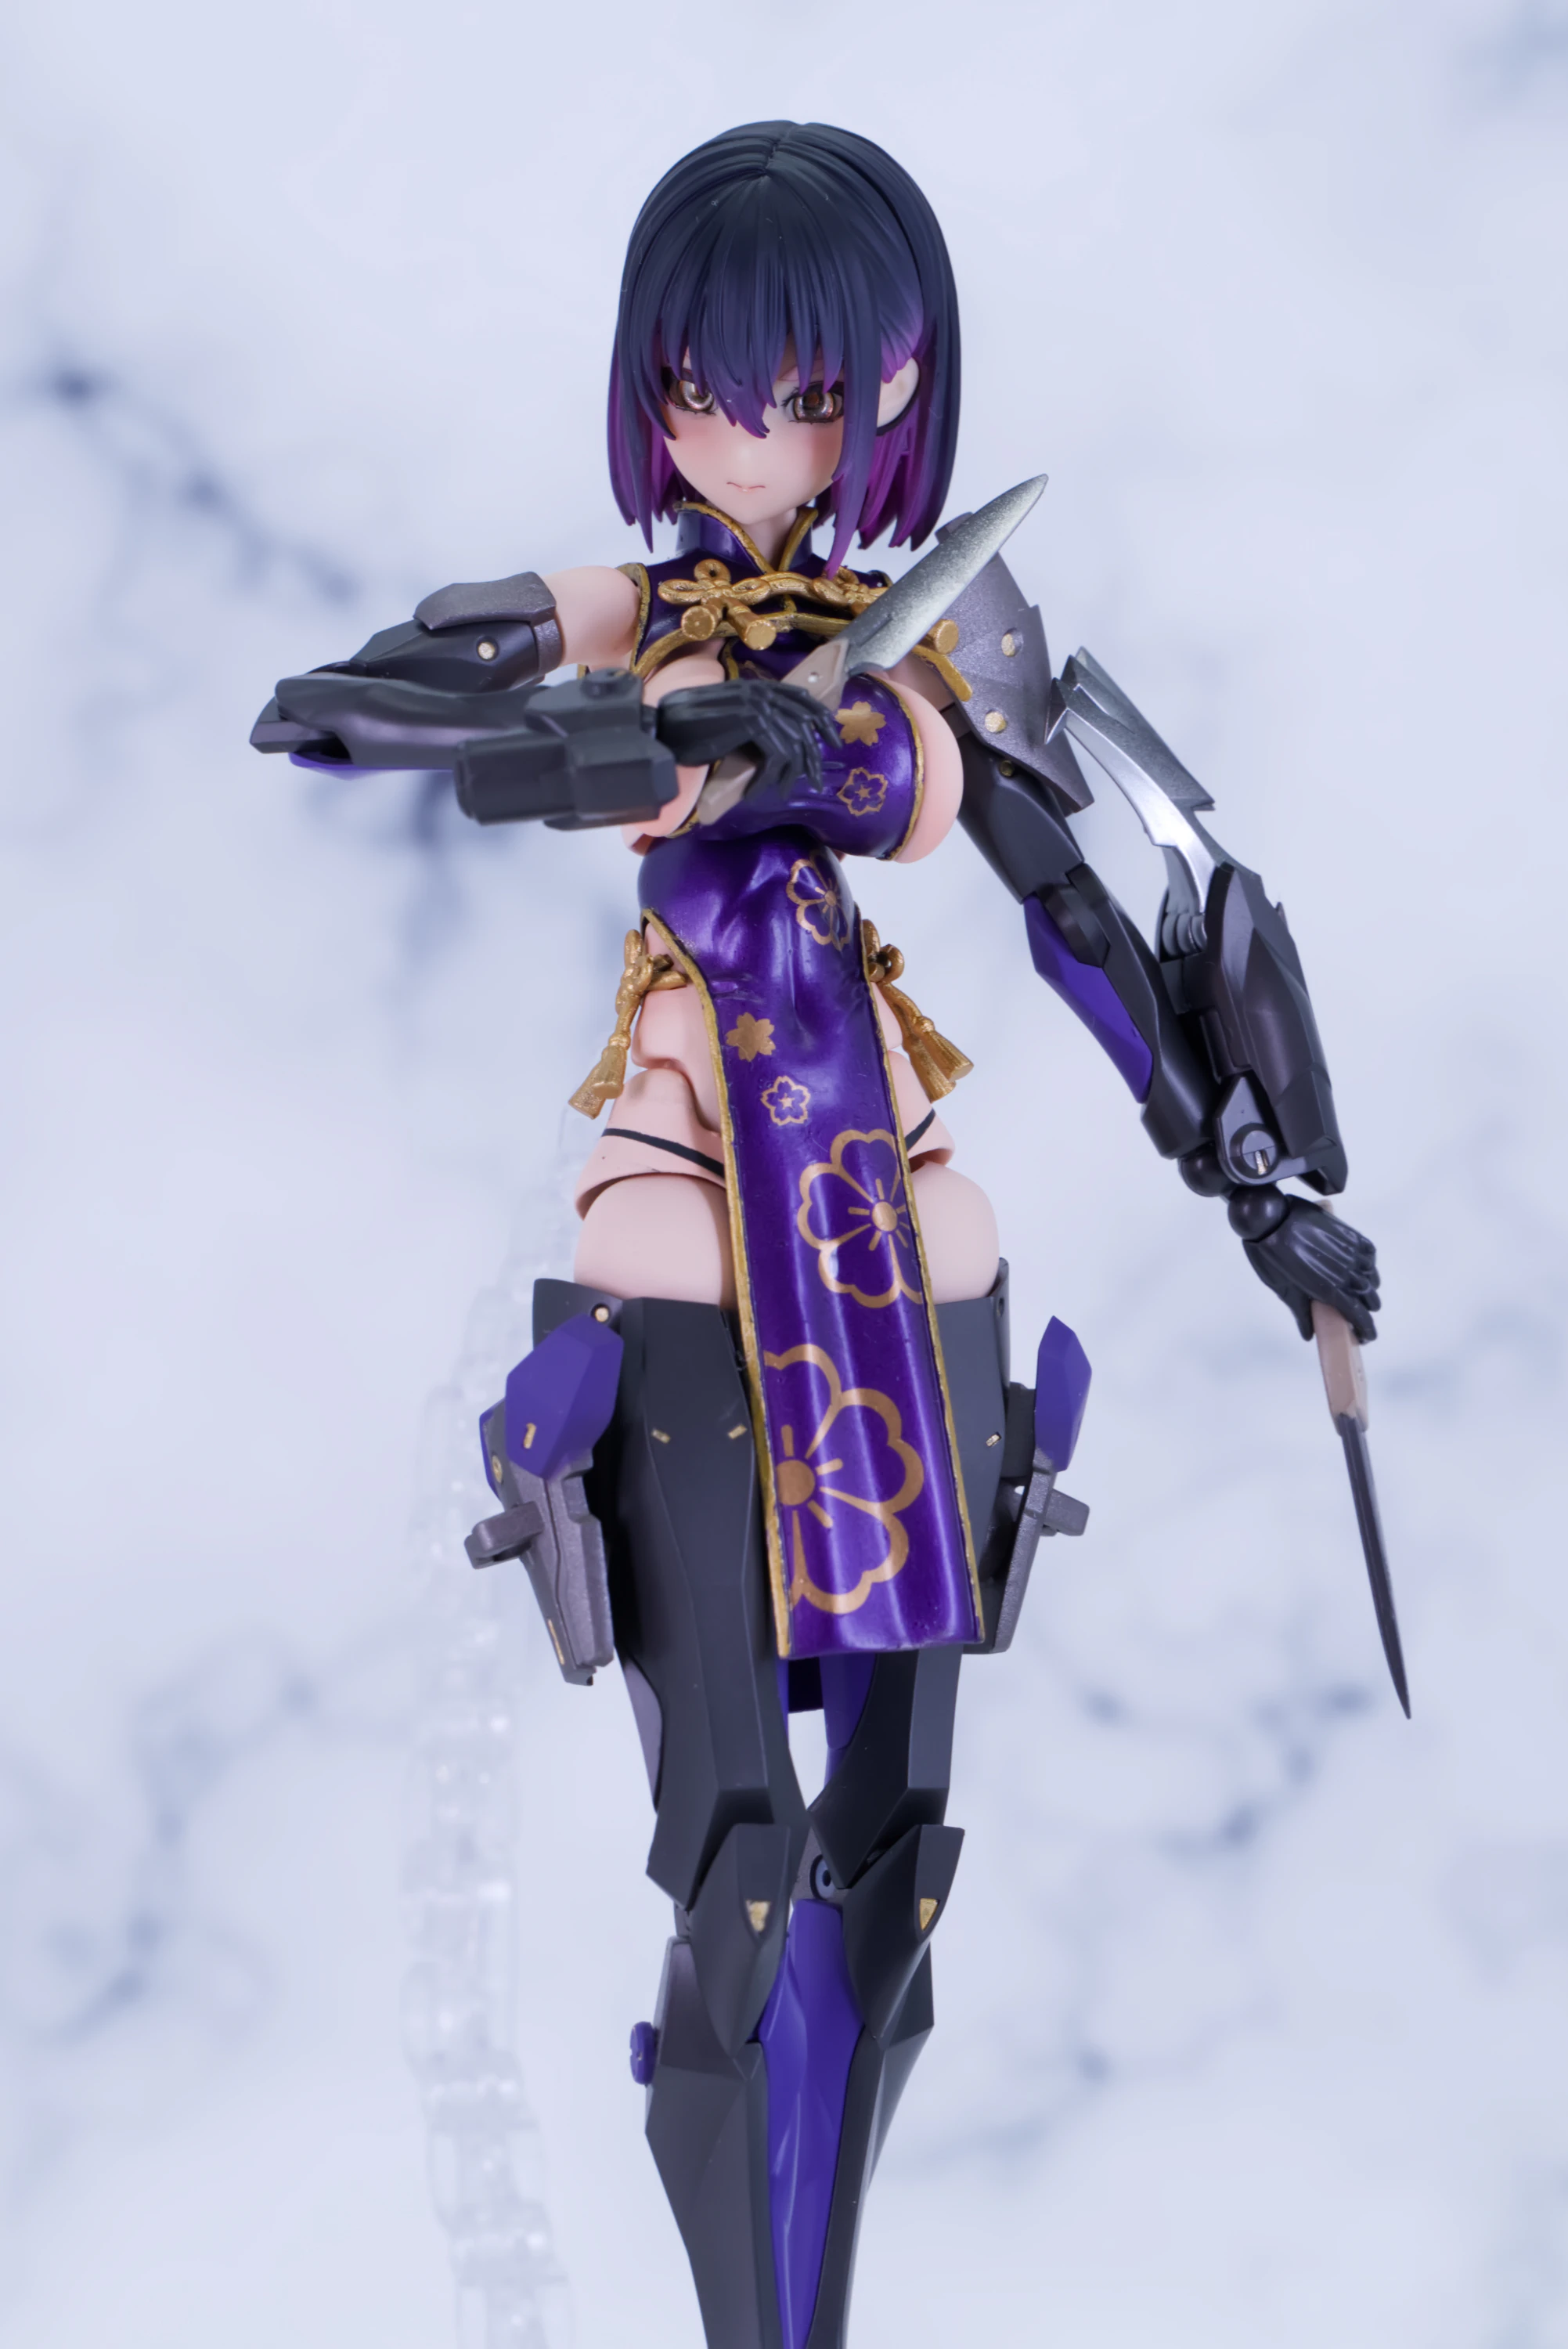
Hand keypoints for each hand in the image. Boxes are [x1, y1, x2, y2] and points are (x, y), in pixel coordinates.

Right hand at [653, 678, 839, 793]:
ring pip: (793, 744)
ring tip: (781, 792)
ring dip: (788, 774)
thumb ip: (754, 723)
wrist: (662, 732)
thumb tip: (780, 744)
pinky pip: (776, 756)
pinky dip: (768, 779)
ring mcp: (757, 705)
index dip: (822, 718)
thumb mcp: (729, 723)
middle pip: (804, 723)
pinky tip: (755, 793)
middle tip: (816, 779)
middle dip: (812, 755)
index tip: (833, 740)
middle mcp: (760, 692)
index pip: (801, 698)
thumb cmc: (688, 732)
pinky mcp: (752, 724)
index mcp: (756, 688)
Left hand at [1231, 1190, 1380, 1341]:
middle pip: (1369, 1297)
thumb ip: (1301, 1313)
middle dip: (1369, 1308)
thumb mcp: (1284, 1289)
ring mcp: (1350, 1253)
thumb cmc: (1270, 1257)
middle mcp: (1345, 1274)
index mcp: (1329, 1291)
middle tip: (1361, 1312)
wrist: (1269, 1219)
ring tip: (1362, 1290)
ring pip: (1371, 1276)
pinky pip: (1370, 1253)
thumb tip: (1308, 1336)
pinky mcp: (1350, 1235)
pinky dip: (1369, 1263)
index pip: (1359, 1315)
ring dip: (1370, 1286)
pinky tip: (1362, 1266)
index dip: (1366, 1329)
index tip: (1367, 1337)